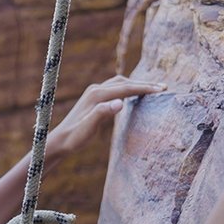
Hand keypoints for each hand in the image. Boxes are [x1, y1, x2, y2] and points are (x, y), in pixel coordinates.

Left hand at [45, 75, 166, 160]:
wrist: (60, 140)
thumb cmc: (75, 137)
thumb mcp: (88, 128)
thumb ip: (102, 114)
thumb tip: (120, 103)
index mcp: (97, 95)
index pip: (125, 88)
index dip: (144, 88)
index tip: (161, 90)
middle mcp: (96, 90)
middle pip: (125, 82)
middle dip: (144, 84)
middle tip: (163, 88)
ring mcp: (94, 92)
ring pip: (120, 83)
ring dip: (136, 85)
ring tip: (153, 89)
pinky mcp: (94, 98)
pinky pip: (115, 88)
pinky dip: (128, 88)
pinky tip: (135, 94)